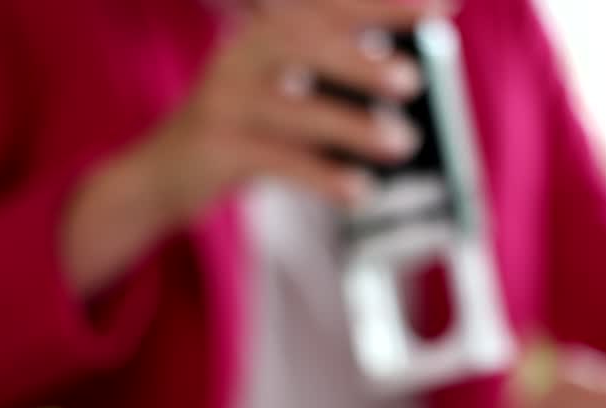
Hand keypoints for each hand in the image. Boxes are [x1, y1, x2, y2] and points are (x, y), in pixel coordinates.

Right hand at [61, 0, 448, 296]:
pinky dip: (321, 176)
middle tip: (412, 79)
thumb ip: (336, 73)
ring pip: (290, 108)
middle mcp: (239, 56)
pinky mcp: (214, 149)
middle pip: (300, 41)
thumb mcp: (285, 89)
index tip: (441, 5)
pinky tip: (358, 190)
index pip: (324, 5)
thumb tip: (408, 68)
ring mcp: (223, 102)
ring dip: (351, 125)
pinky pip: (274, 161)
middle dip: (360, 58)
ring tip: (402, 142)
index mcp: (264, 32)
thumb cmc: (245, 126)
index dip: (380, 2)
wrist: (164, 173)